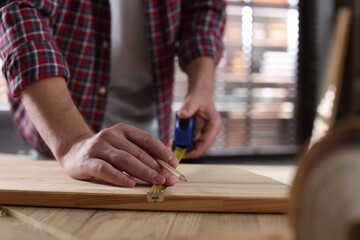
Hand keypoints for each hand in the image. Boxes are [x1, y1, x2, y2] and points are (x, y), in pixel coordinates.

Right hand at [59, 123, 178, 186]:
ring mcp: (99, 147)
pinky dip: (119, 177)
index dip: (162, 152)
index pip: (147, 139)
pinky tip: (131, 184)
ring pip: (125, 159)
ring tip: (157, 181)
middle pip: (138, 152)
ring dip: (143, 172)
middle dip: (156, 167)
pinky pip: (105, 169)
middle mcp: (111, 135)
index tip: (175, 164)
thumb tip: (168, 157)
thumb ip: (142, 149)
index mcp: (124, 130)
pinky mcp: (88, 161)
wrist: (74, 151)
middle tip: (169, 179)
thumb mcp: (124, 145)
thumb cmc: (105, 151)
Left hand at [178, 89, 221, 157]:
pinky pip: (191, 141)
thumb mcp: (193, 100)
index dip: (194, 152)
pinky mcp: (200, 133)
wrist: (200, 94)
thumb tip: (181, 115)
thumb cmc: (199, 97)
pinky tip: (174, 141)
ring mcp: (206, 133)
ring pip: (195, 146)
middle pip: (199, 147)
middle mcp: (212, 132)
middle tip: (172, 149)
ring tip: (171, 145)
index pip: (205, 144)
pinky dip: (183, 142)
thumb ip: (187, 108)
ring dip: (184, 147)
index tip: (182, 154)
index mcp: (214, 126)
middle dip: (187, 151)